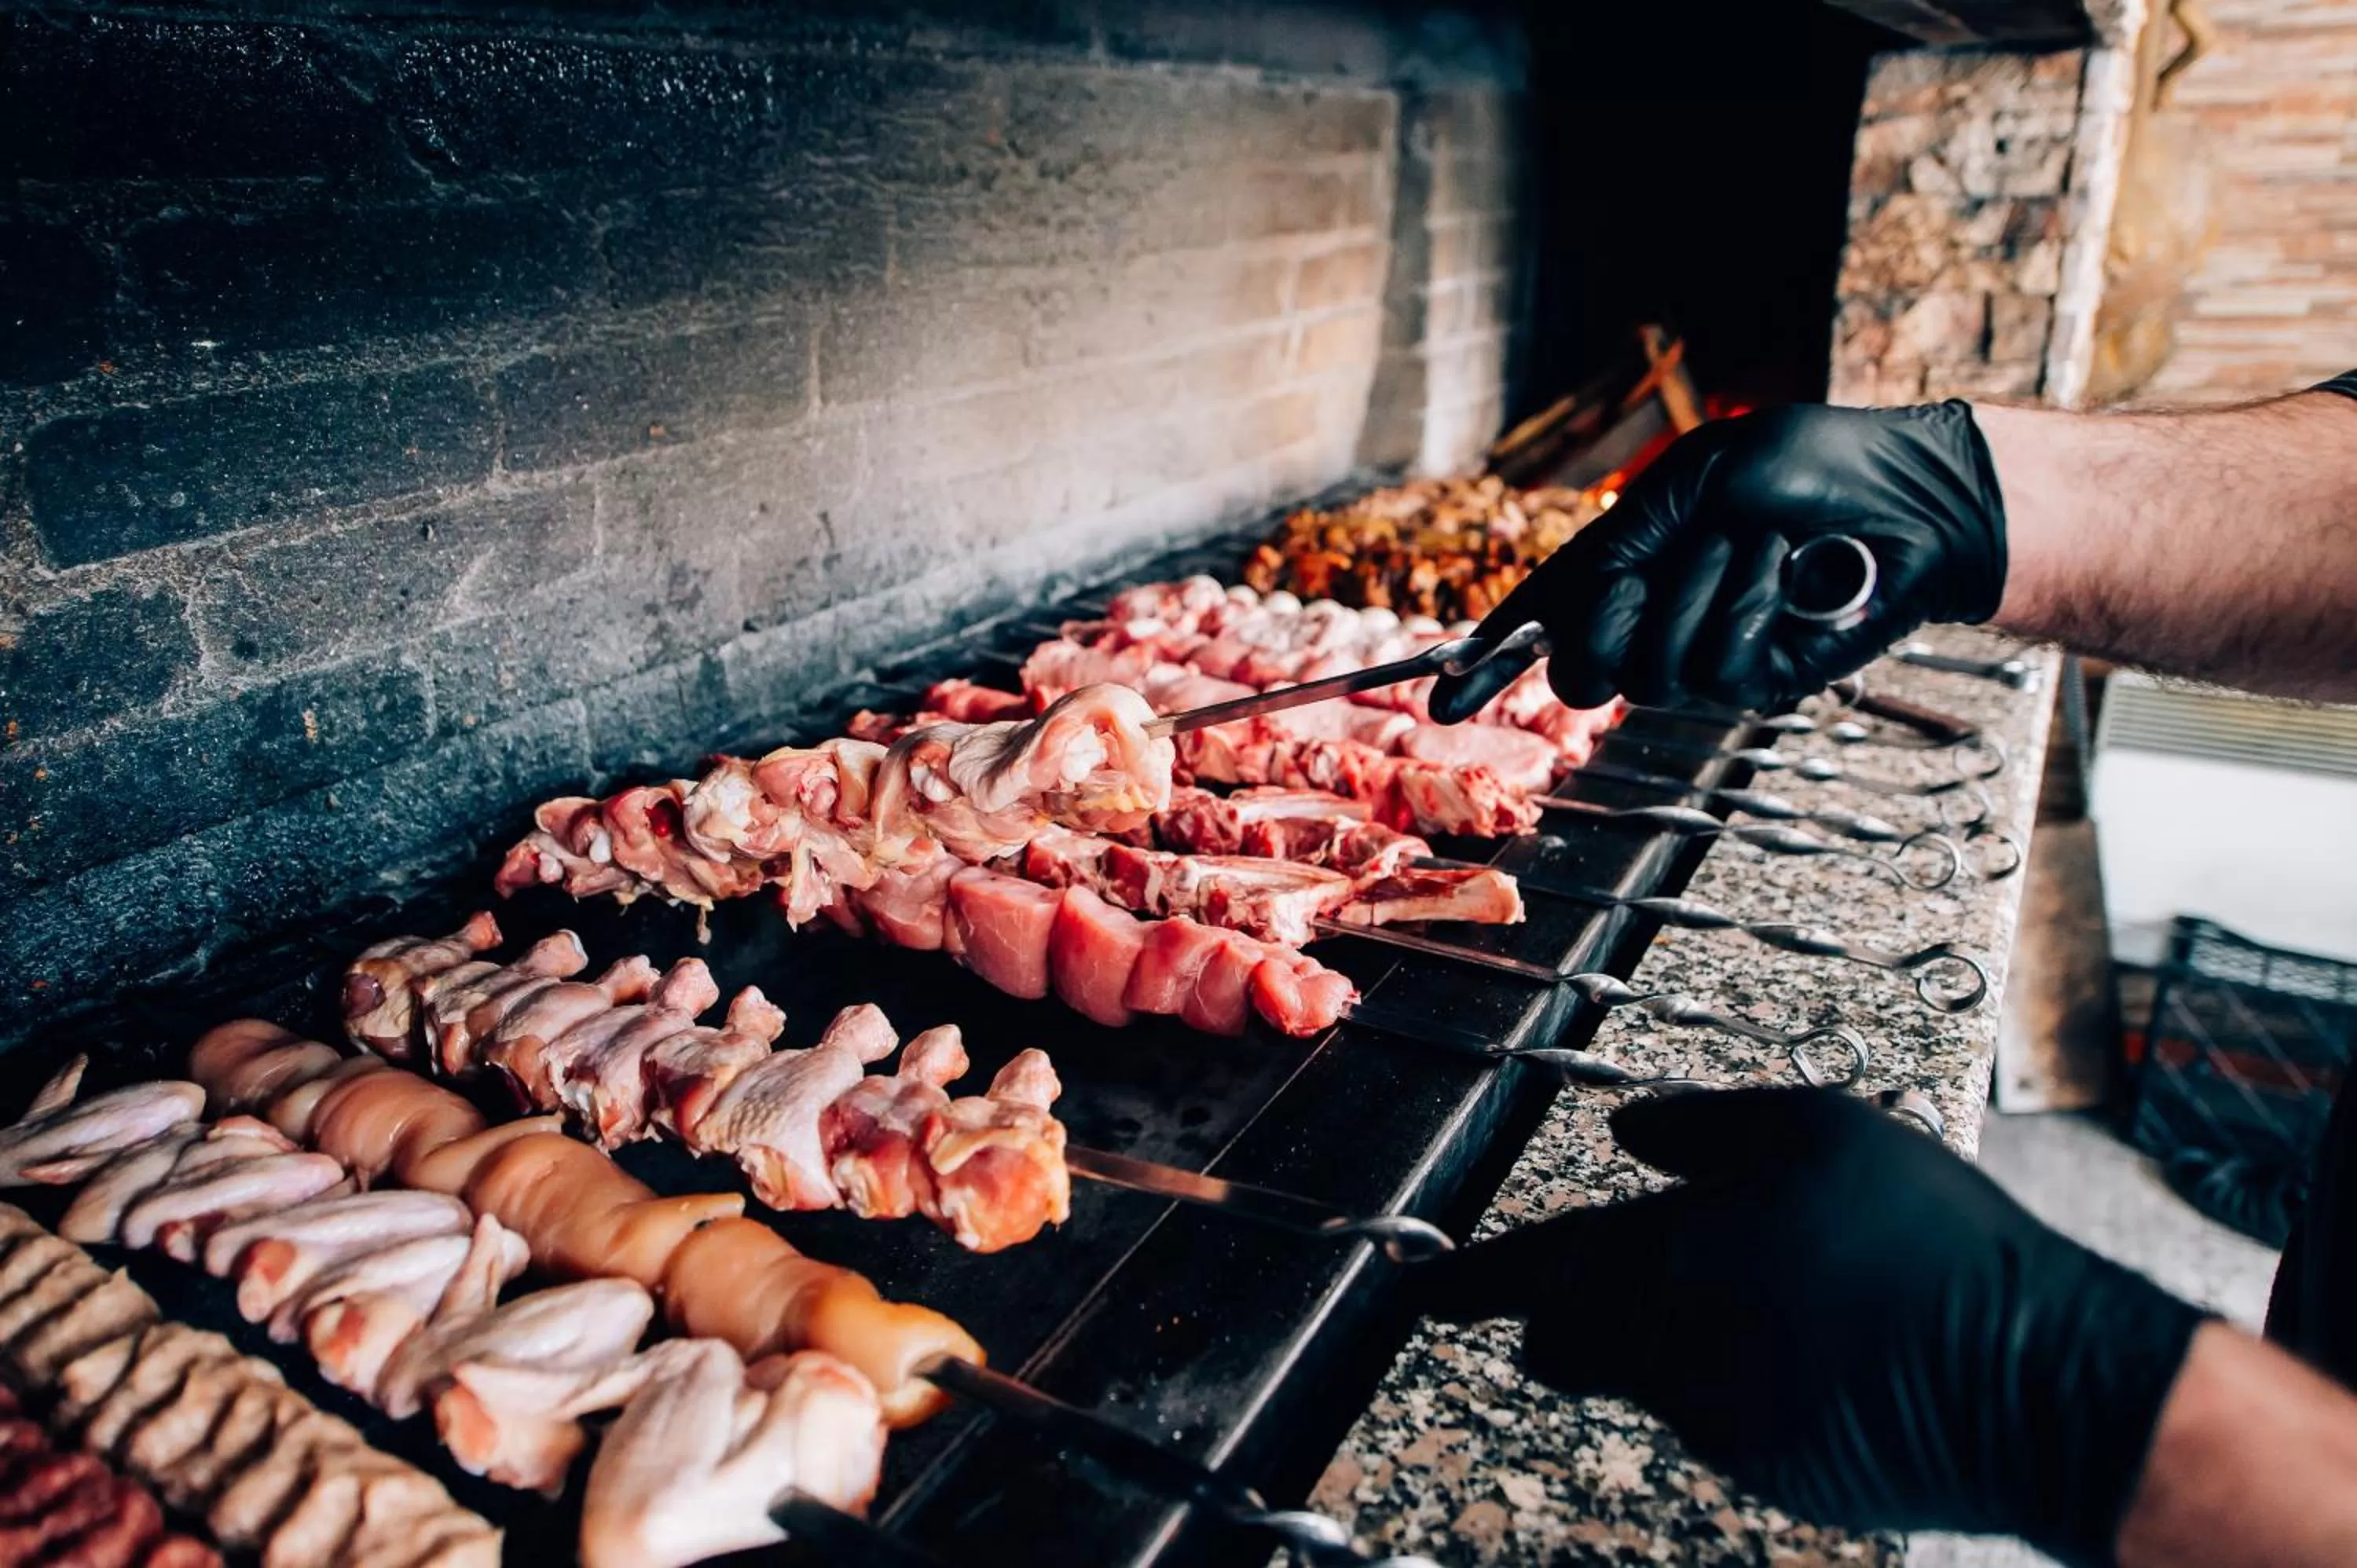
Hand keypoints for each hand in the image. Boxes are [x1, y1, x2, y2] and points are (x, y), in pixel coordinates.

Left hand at [1418, 1089, 2204, 1567]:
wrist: (2036, 1383)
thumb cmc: (1926, 1237)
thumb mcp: (1818, 1135)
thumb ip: (1707, 1130)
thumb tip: (1630, 1132)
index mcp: (1671, 1258)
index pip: (1537, 1272)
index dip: (1469, 1282)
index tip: (1415, 1294)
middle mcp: (1674, 1352)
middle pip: (1575, 1336)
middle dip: (1563, 1313)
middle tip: (1582, 1290)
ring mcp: (1718, 1425)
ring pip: (1648, 1373)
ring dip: (1664, 1336)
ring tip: (1765, 1295)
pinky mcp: (1768, 1471)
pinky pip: (1719, 1414)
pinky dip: (1737, 1377)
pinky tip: (1817, 1347)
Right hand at [1428, 403, 2007, 719]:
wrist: (1905, 496)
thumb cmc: (1809, 469)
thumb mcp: (1692, 479)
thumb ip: (1615, 542)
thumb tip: (1554, 614)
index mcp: (1630, 568)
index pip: (1542, 622)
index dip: (1488, 660)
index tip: (1441, 692)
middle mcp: (1658, 621)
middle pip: (1578, 668)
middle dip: (1603, 616)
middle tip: (1656, 569)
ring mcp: (1705, 659)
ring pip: (1645, 669)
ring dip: (1698, 589)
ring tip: (1754, 546)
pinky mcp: (1757, 684)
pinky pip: (1713, 666)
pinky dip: (1746, 606)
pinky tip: (1785, 576)